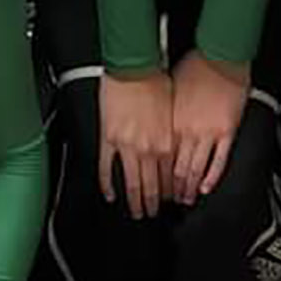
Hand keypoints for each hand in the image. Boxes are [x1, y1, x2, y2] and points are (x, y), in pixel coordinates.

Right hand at [98, 69, 175, 217]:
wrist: (134, 66)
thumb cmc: (155, 81)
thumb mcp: (173, 111)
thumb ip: (171, 134)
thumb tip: (172, 146)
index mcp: (167, 142)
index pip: (170, 176)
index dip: (170, 192)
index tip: (170, 200)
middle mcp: (149, 148)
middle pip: (152, 185)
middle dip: (153, 203)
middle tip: (153, 214)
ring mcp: (127, 146)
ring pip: (131, 182)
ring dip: (134, 201)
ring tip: (135, 213)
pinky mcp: (108, 139)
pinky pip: (107, 168)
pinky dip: (107, 184)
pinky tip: (109, 195)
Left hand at [168, 52, 248, 203]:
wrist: (219, 55)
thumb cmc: (194, 66)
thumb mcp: (168, 89)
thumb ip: (163, 112)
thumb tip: (154, 123)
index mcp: (170, 121)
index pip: (158, 157)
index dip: (153, 175)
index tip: (149, 186)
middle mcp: (186, 131)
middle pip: (174, 169)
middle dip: (168, 189)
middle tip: (163, 202)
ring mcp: (208, 133)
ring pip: (195, 169)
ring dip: (188, 188)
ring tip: (185, 200)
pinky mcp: (227, 132)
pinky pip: (219, 161)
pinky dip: (211, 177)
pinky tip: (206, 188)